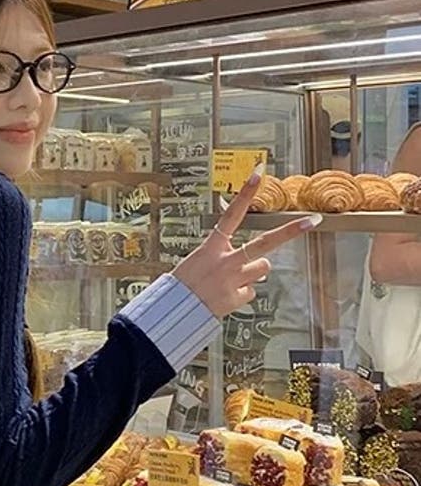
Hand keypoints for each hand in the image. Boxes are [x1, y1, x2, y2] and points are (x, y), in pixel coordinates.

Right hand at [172, 169, 322, 319]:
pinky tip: (225, 296)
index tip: (259, 174)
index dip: (245, 194)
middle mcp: (225, 262)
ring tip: (232, 279)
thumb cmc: (184, 283)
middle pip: (264, 244)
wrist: (172, 312)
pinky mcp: (236, 298)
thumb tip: (255, 261)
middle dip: (290, 232)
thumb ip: (224, 255)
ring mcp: (233, 280)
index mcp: (211, 248)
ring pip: (262, 268)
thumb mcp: (197, 260)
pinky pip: (250, 291)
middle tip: (313, 221)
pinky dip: (240, 293)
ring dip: (254, 271)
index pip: (231, 215)